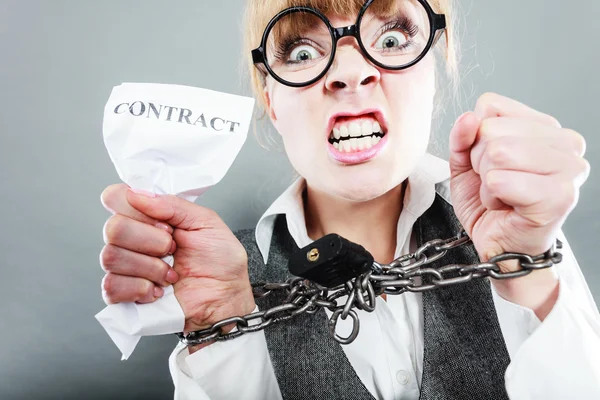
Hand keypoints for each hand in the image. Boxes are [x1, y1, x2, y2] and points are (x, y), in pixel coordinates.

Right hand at [100, 184, 254, 332]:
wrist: (225, 298)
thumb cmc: (220, 262)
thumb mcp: (206, 223)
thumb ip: (173, 205)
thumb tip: (137, 194)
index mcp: (149, 217)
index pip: (115, 197)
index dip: (134, 207)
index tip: (164, 223)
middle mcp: (132, 238)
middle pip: (113, 228)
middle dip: (150, 241)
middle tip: (172, 249)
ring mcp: (125, 267)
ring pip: (110, 257)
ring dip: (149, 267)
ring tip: (170, 274)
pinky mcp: (123, 294)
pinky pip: (111, 286)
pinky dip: (140, 289)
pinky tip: (158, 290)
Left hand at [448, 93, 589, 315]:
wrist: (503, 246)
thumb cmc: (491, 204)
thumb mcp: (465, 163)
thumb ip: (463, 136)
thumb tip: (469, 118)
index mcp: (545, 126)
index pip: (490, 105)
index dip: (476, 138)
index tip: (490, 164)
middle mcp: (566, 141)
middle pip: (491, 130)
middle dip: (479, 163)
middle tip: (495, 184)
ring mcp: (569, 168)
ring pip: (496, 152)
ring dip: (486, 182)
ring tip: (501, 196)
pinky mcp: (560, 195)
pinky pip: (500, 180)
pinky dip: (491, 197)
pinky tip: (506, 207)